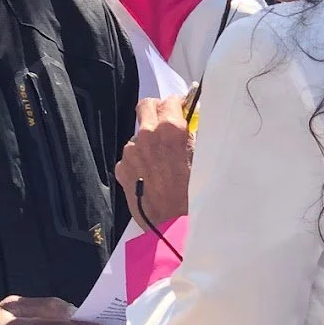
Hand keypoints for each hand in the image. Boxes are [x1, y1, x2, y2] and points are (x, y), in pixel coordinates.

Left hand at [116, 97, 192, 229]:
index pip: (169, 100)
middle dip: (156, 110)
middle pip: (145, 106)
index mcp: (170, 129)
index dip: (177, 105)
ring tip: (161, 160)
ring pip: (137, 134)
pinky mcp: (122, 169)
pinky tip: (151, 175)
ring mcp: (131, 152)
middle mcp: (146, 135)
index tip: (181, 111)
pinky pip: (130, 156)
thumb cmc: (195, 192)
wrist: (174, 224)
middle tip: (166, 122)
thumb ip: (192, 134)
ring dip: (148, 140)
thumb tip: (188, 122)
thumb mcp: (202, 157)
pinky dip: (139, 160)